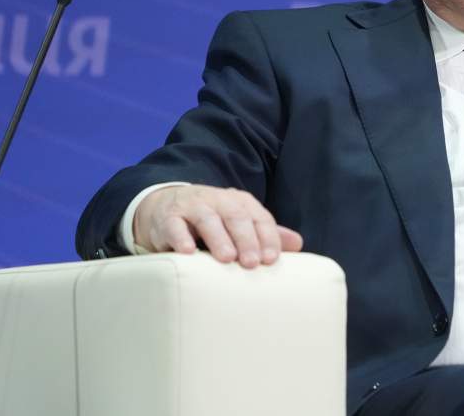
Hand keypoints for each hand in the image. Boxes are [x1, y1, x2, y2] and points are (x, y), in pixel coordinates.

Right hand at [133, 185, 302, 268]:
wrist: (165, 207)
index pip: (259, 217)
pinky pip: (174, 226)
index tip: (272, 259)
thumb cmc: (211, 221)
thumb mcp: (239, 223)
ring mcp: (192, 206)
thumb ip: (265, 233)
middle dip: (246, 239)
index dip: (267, 237)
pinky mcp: (168, 217)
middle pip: (236, 216)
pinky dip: (181, 238)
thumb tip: (298, 244)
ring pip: (207, 218)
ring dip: (218, 238)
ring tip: (227, 258)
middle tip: (252, 263)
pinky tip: (188, 252)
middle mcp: (218, 200)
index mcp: (239, 202)